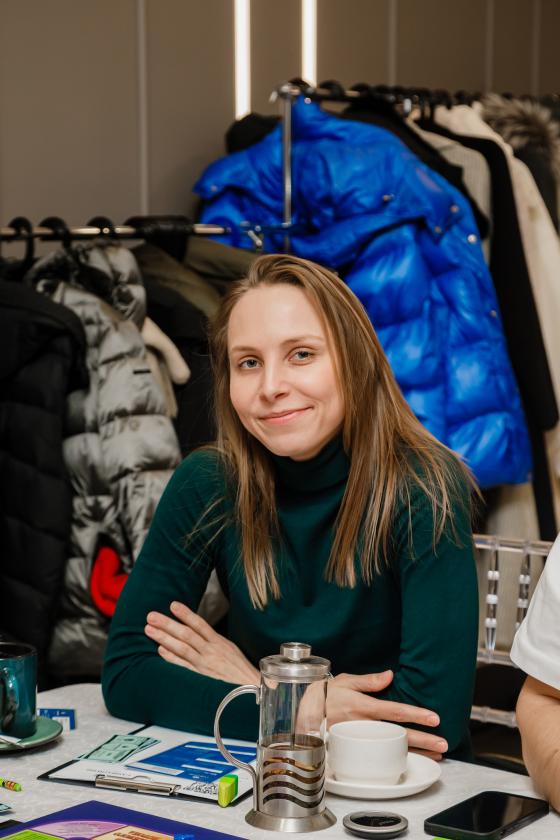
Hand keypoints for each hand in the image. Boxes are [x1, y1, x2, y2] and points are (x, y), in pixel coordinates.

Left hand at [145, 601, 259, 685]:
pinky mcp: (200, 679)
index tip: (172, 605)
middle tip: (151, 616)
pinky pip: (183, 667)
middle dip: (167, 624)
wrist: (251, 689)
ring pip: (182, 648)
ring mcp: (204, 665)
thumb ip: (213, 639)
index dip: (186, 614)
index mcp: (219, 642)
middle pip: (186, 634)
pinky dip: (171, 659)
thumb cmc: (238, 668)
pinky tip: (160, 651)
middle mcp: (210, 652)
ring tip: (149, 630)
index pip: (200, 624)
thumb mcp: (229, 648)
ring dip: (164, 638)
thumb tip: (196, 629)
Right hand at [328, 671, 447, 760]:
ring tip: (436, 753)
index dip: (414, 714)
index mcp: (361, 705)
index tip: (433, 717)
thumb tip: (389, 675)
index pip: (393, 710)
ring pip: (391, 748)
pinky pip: (379, 757)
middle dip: (422, 739)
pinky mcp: (354, 750)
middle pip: (397, 734)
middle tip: (443, 742)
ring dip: (415, 752)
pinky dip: (397, 759)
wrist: (306, 713)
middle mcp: (362, 724)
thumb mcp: (346, 681)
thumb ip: (369, 680)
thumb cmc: (327, 695)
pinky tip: (412, 759)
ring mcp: (358, 740)